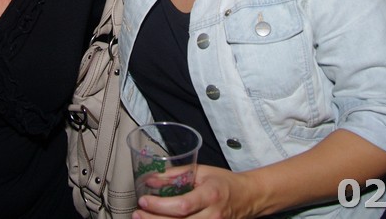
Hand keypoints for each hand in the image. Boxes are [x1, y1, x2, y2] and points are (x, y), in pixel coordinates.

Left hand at [134, 165, 260, 218]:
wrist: (247, 197)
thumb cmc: (224, 183)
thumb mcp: (202, 171)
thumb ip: (176, 174)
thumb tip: (151, 180)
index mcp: (211, 195)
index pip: (183, 205)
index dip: (161, 206)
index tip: (144, 201)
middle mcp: (212, 215)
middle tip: (137, 214)